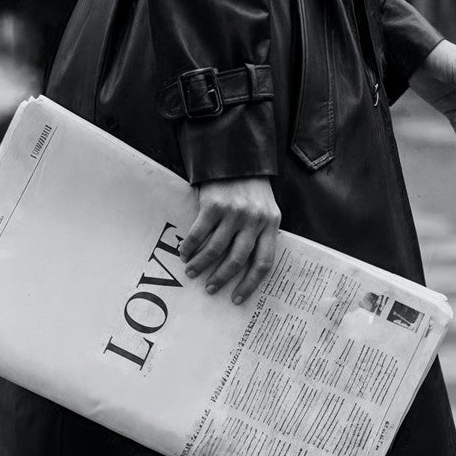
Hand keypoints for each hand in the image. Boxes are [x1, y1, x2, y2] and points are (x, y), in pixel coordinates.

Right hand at [180, 176, 280, 304]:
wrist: (235, 157)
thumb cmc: (250, 189)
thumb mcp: (264, 210)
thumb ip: (258, 234)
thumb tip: (240, 269)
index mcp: (271, 224)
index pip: (264, 262)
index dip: (250, 283)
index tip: (237, 298)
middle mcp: (254, 220)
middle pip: (237, 259)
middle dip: (221, 278)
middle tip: (210, 289)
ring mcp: (234, 213)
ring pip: (216, 249)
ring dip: (201, 264)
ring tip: (192, 272)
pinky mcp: (214, 205)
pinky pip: (199, 233)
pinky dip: (190, 247)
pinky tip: (185, 253)